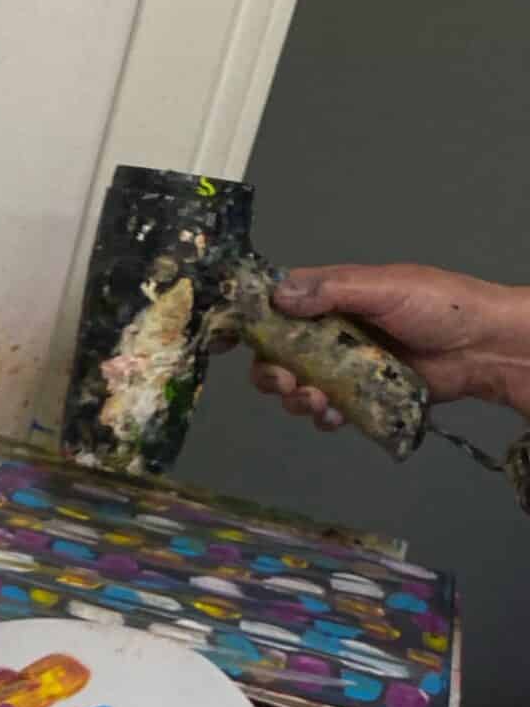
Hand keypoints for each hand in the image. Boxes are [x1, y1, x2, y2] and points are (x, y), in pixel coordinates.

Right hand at [254, 264, 529, 428]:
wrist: (483, 349)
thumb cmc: (441, 306)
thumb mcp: (385, 288)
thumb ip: (332, 291)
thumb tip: (279, 295)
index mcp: (333, 296)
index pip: (278, 305)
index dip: (249, 322)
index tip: (224, 341)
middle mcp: (332, 331)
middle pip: (277, 354)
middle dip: (271, 373)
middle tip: (284, 382)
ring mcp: (345, 365)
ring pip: (297, 387)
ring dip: (297, 399)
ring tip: (316, 402)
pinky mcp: (360, 395)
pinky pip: (326, 412)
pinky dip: (322, 418)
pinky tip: (333, 417)